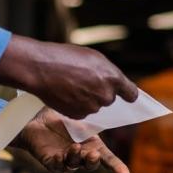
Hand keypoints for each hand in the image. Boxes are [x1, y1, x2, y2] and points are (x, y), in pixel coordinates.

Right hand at [0, 35, 138, 119]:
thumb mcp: (92, 57)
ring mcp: (92, 107)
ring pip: (95, 105)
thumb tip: (113, 82)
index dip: (128, 94)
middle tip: (85, 81)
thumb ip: (107, 72)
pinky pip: (82, 112)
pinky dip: (76, 105)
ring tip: (71, 85)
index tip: (128, 96)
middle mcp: (105, 95)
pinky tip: (65, 93)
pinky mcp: (79, 115)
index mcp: (112, 77)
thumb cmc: (65, 57)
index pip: (132, 93)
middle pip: (110, 99)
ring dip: (87, 99)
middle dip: (101, 92)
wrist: (40, 68)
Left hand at [13, 107, 130, 172]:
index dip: (116, 166)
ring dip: (76, 158)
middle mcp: (81, 155)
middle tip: (94, 154)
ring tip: (75, 147)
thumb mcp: (81, 116)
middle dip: (93, 161)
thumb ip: (95, 117)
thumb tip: (109, 103)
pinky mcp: (50, 162)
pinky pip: (56, 166)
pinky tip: (60, 156)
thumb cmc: (60, 118)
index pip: (107, 158)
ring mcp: (65, 160)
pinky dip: (59, 163)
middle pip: (91, 164)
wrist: (35, 118)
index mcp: (92, 145)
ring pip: (74, 165)